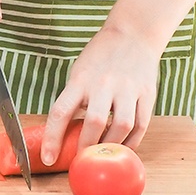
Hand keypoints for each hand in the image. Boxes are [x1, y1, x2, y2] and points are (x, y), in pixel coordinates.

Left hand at [40, 26, 161, 164]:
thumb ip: (74, 100)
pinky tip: (123, 147)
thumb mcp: (79, 73)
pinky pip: (141, 124)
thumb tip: (66, 133)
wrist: (134, 34)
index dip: (52, 138)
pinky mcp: (147, 94)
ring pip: (121, 126)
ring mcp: (128, 89)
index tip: (48, 158)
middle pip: (94, 121)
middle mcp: (104, 84)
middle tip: (81, 160)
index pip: (60, 112)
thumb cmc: (100, 57)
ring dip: (111, 146)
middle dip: (86, 147)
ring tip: (103, 155)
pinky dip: (132, 141)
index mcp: (80, 80)